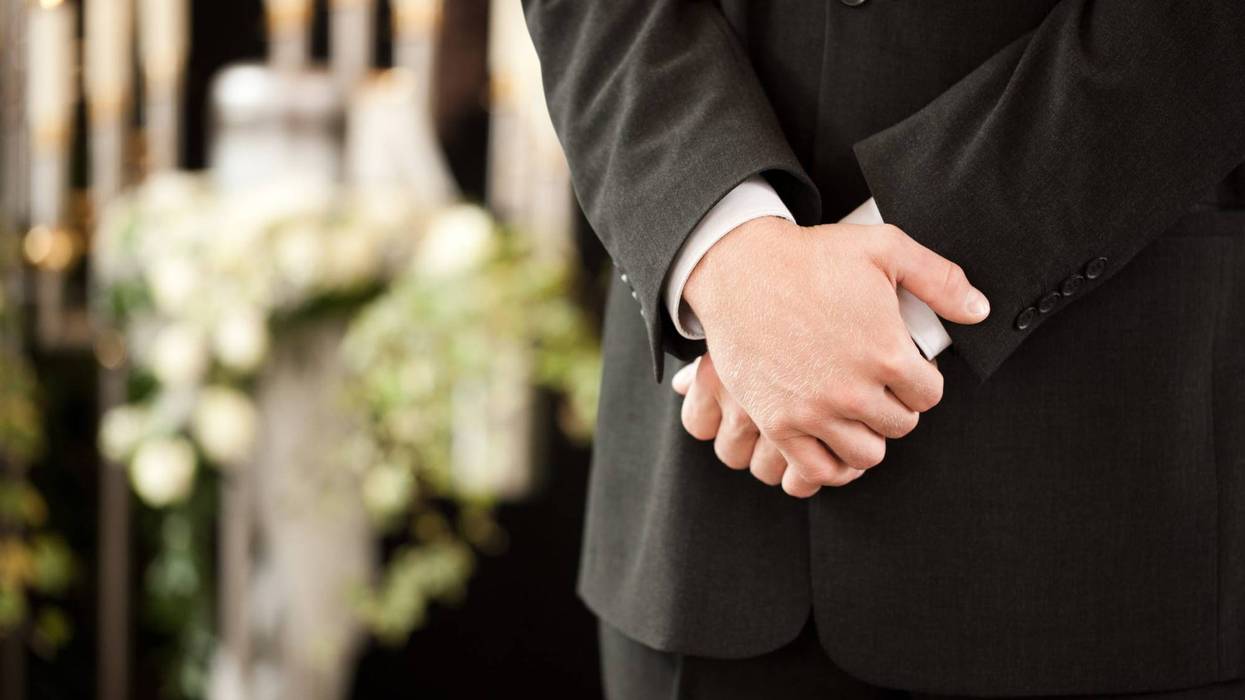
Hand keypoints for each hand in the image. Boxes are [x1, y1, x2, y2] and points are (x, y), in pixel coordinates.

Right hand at [682, 216, 988, 496]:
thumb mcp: (884, 248)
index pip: (929, 396)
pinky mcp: (778, 423)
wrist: (740, 269)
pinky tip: (832, 443)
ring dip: (866, 436)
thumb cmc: (810, 256)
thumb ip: (940, 280)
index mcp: (886, 353)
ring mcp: (813, 412)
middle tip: (877, 387)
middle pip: (899, 426)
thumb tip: (979, 311)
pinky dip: (831, 465)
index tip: (904, 371)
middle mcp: (852, 390)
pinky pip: (817, 470)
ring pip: (865, 454)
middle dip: (894, 406)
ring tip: (856, 414)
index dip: (920, 381)